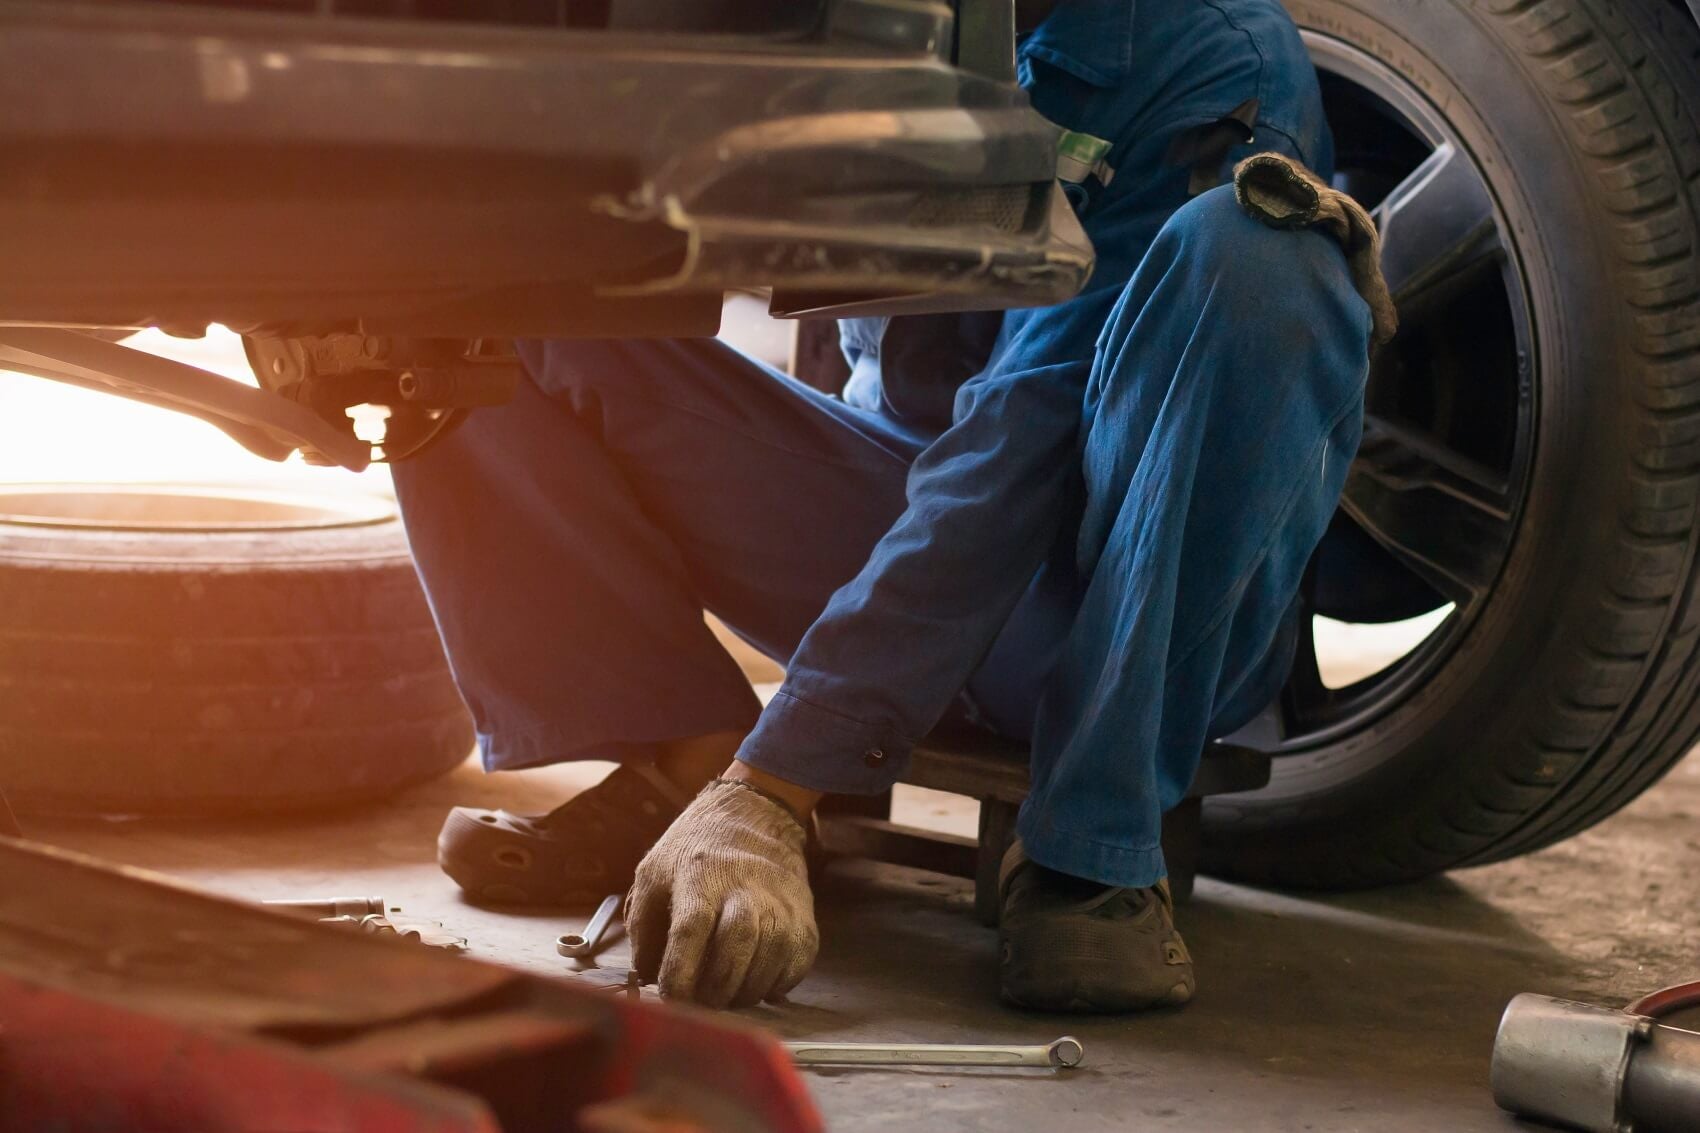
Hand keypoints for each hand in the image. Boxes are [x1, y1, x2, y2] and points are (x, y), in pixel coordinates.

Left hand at [626, 778, 817, 1007]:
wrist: (757, 816)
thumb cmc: (696, 852)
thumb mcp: (654, 872)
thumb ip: (642, 926)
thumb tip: (647, 977)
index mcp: (700, 875)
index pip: (690, 931)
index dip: (679, 973)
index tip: (670, 996)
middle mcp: (746, 888)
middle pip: (736, 944)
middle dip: (715, 987)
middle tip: (701, 1002)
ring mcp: (781, 905)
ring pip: (769, 960)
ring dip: (743, 992)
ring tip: (725, 994)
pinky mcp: (805, 921)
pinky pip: (794, 967)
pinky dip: (773, 986)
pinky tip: (753, 981)